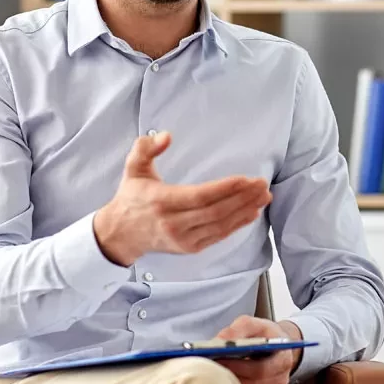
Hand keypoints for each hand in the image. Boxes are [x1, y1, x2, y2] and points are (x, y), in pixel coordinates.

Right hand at [93, 132, 272, 265]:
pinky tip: (251, 213)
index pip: (200, 196)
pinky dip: (237, 225)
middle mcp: (173, 223)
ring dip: (245, 210)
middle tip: (262, 184)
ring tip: (263, 196)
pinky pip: (218, 236)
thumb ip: (146, 148)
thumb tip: (166, 136)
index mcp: (161, 201)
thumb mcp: (133, 168)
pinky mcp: (189, 248)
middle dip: (243, 197)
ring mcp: (183, 239)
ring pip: (220, 225)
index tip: (247, 179)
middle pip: (215, 211)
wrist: (120, 235)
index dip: (226, 188)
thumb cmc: (131, 198)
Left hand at [213, 315, 302, 383]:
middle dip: (228, 376)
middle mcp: (281, 380)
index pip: (260, 370)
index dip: (238, 366)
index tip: (219, 359)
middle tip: (209, 369)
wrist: (277, 348)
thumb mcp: (253, 324)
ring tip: (212, 375)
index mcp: (283, 360)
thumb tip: (218, 341)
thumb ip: (237, 329)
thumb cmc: (264, 335)